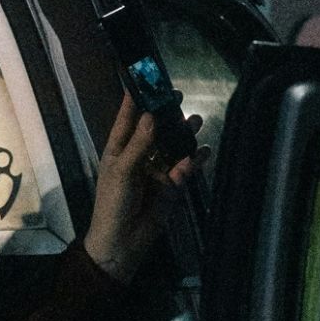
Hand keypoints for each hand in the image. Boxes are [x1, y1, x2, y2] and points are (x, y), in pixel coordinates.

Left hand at [82, 93, 206, 283]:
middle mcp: (139, 156)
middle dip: (166, 114)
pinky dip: (195, 160)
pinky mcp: (170, 187)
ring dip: (184, 135)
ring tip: (196, 120)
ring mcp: (156, 171)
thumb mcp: (123, 171)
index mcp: (119, 149)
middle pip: (154, 129)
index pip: (128, 118)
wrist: (122, 242)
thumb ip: (139, 144)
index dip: (136, 99)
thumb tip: (152, 116)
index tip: (146, 78)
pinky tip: (205, 151)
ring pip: (172, 146)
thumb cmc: (113, 203)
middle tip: (179, 96)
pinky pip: (184, 168)